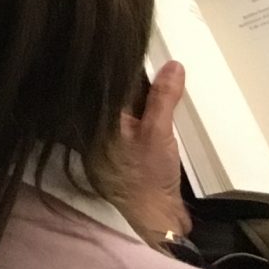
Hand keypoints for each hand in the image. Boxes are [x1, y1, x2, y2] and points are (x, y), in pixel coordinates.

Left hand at [113, 60, 192, 245]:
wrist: (155, 220)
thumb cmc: (147, 178)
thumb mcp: (158, 132)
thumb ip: (162, 97)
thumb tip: (172, 66)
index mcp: (95, 120)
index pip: (107, 83)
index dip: (125, 64)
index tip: (144, 48)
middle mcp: (96, 128)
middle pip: (117, 94)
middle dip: (138, 80)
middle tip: (162, 63)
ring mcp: (109, 141)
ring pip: (127, 108)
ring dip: (145, 98)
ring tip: (166, 80)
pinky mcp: (124, 152)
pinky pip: (134, 123)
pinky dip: (147, 114)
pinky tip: (163, 107)